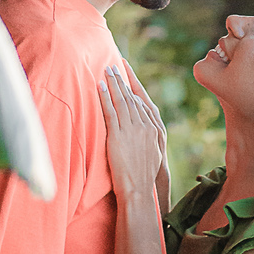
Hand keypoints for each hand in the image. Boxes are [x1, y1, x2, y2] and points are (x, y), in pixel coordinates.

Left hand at [100, 67, 162, 201]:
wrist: (140, 189)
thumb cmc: (144, 175)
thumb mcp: (151, 152)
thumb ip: (146, 136)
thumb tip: (138, 127)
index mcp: (153, 127)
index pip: (141, 100)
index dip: (133, 84)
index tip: (127, 72)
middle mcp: (144, 124)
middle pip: (131, 96)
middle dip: (122, 79)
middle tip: (114, 64)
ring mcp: (131, 129)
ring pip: (122, 100)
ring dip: (114, 83)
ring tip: (106, 69)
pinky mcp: (118, 135)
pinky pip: (110, 111)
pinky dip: (105, 97)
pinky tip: (100, 86)